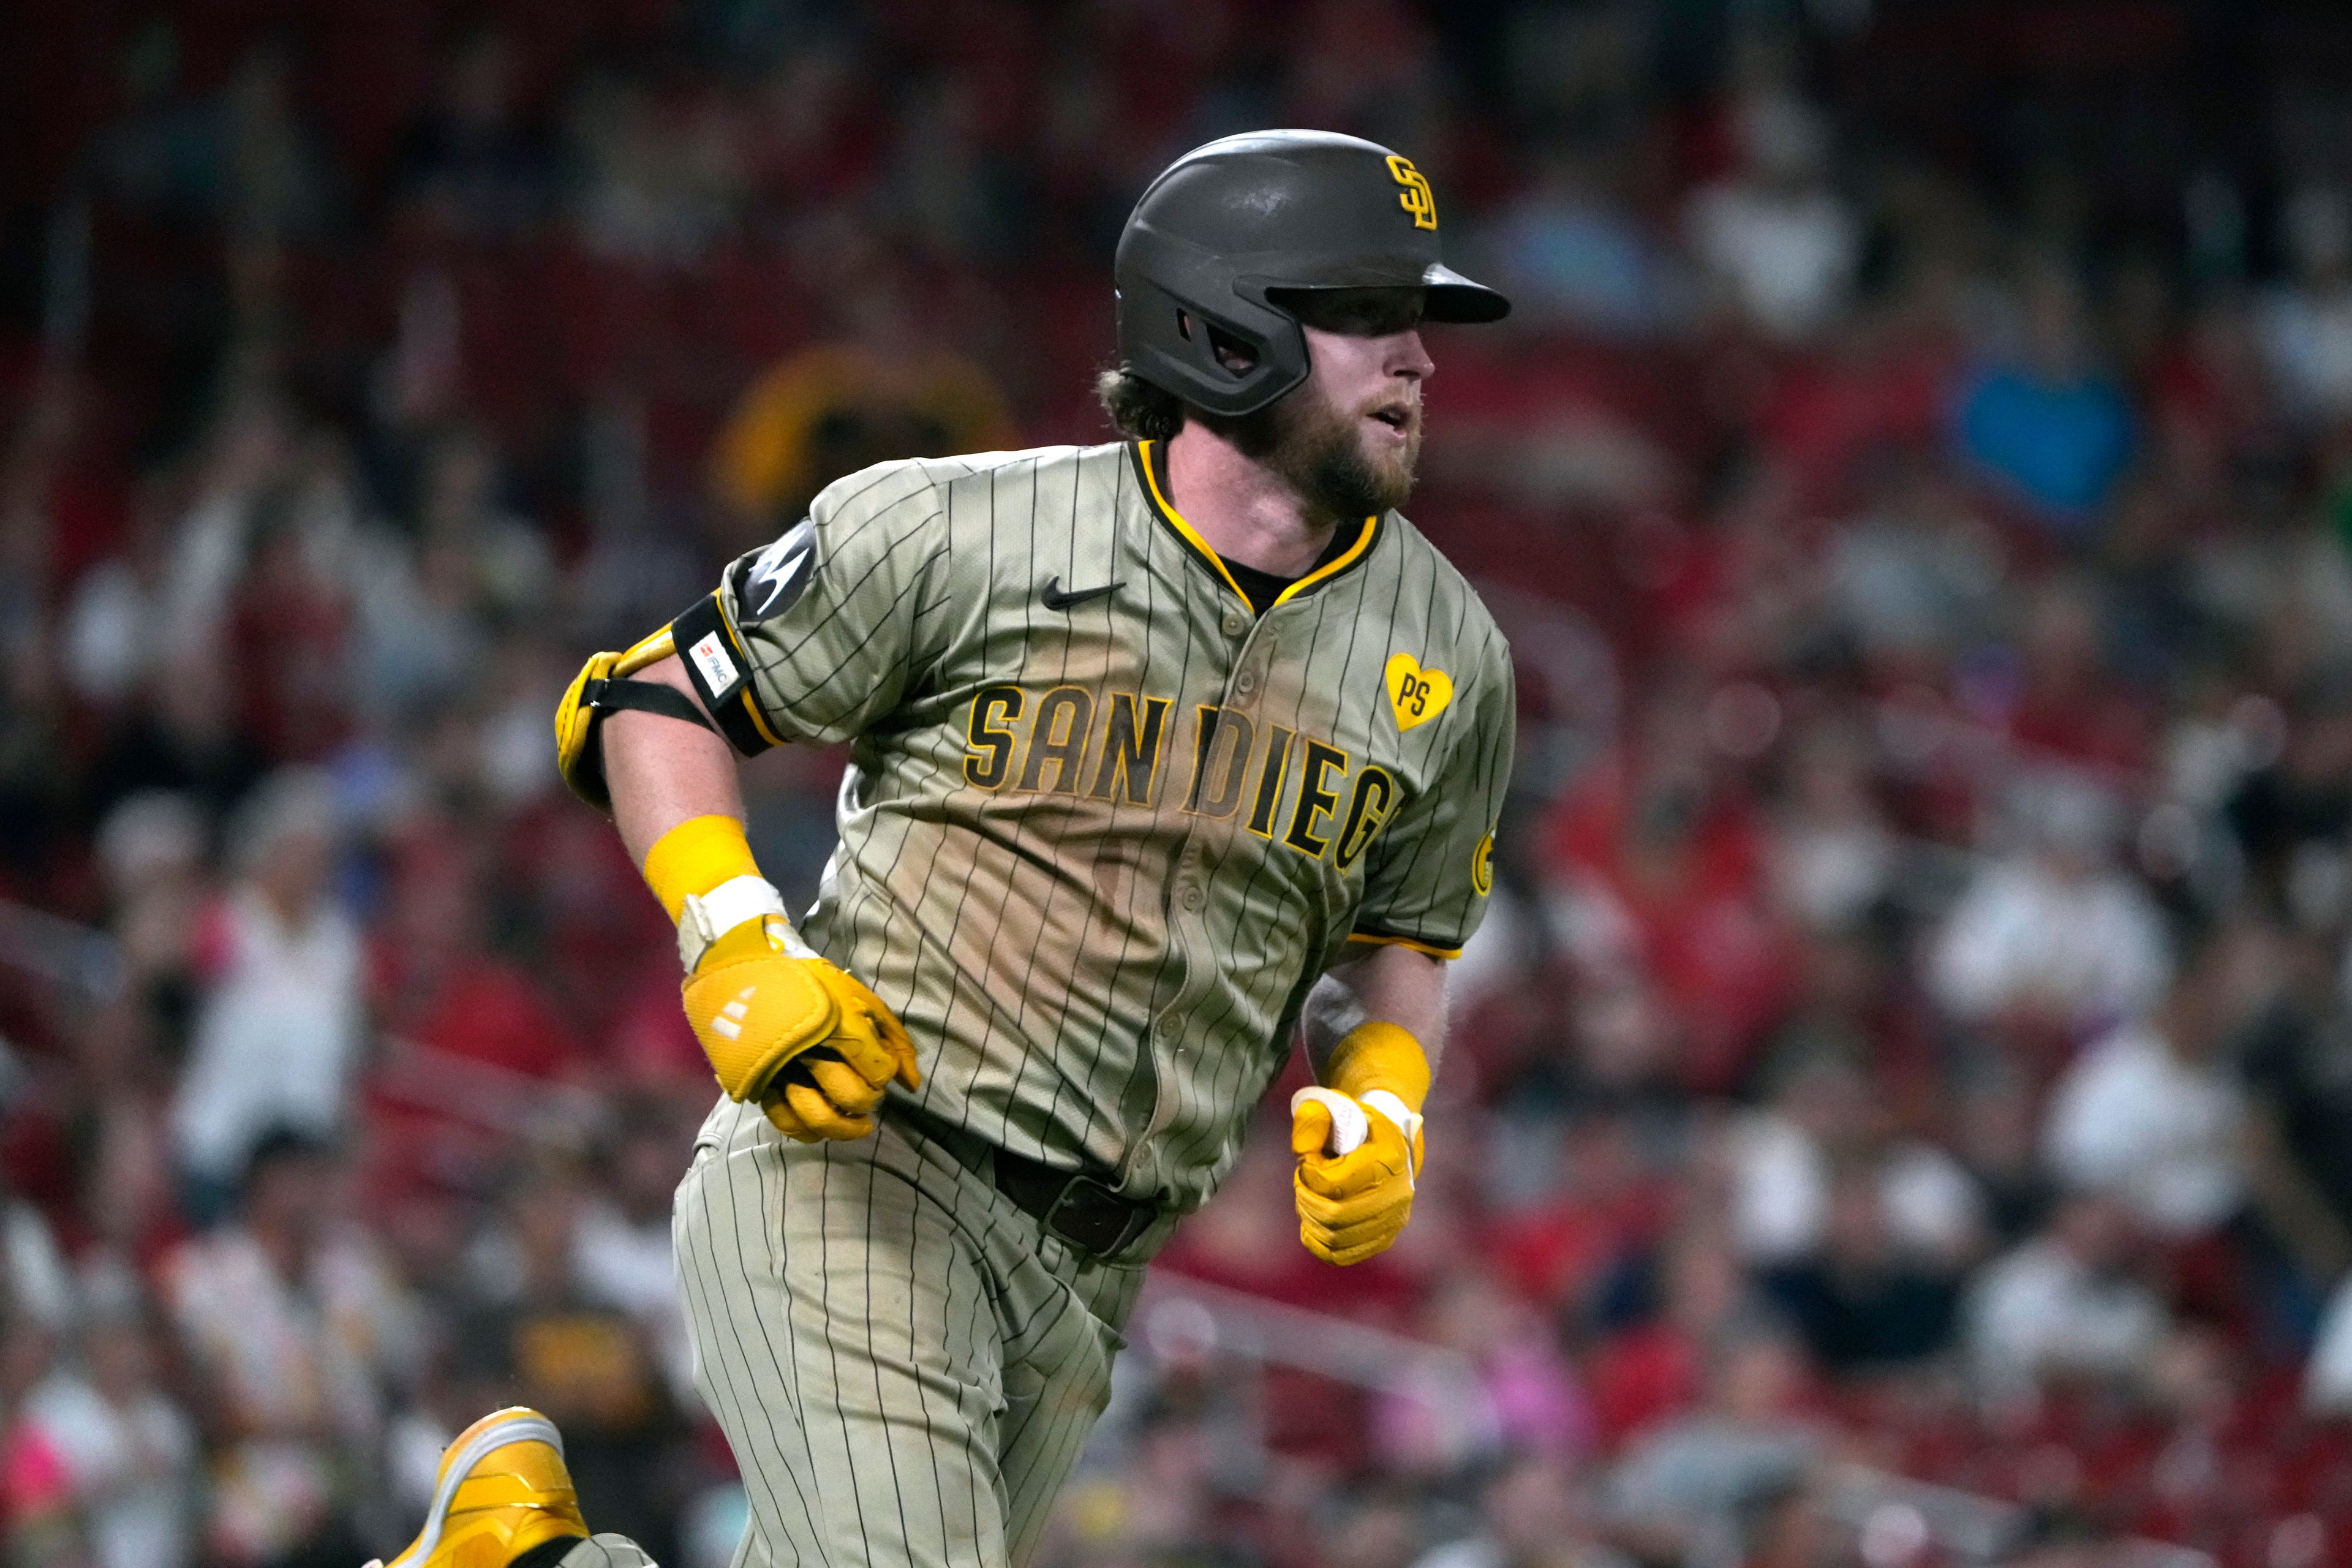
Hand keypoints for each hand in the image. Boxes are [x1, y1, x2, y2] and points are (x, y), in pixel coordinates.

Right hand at [682, 918, 920, 1140]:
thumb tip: (912, 1085)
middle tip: (872, 1095)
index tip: (882, 1069)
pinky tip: (824, 1129)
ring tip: (860, 1125)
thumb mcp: (864, 1001)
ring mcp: (783, 1070)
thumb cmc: (819, 988)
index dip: (886, 1075)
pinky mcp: (761, 1084)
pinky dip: (810, 1133)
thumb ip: (894, 1040)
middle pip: (852, 1097)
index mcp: (840, 1026)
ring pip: (818, 1118)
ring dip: (846, 1128)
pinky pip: (786, 1122)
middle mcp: (810, 1051)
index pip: (878, 1071)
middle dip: (870, 1101)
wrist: (755, 976)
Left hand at [1290, 1087, 1423, 1264]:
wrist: (1391, 1142)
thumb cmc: (1358, 1125)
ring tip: (1307, 1200)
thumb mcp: (1336, 1108)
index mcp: (1389, 1158)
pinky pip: (1343, 1255)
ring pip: (1337, 1238)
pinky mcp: (1385, 1238)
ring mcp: (1393, 1220)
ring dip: (1310, 1220)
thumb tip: (1301, 1152)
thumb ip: (1313, 1119)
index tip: (1306, 1162)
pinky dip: (1319, 1244)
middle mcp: (1398, 1194)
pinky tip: (1311, 1225)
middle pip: (1335, 1215)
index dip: (1309, 1175)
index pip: (1335, 1183)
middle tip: (1301, 1184)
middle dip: (1306, 1200)